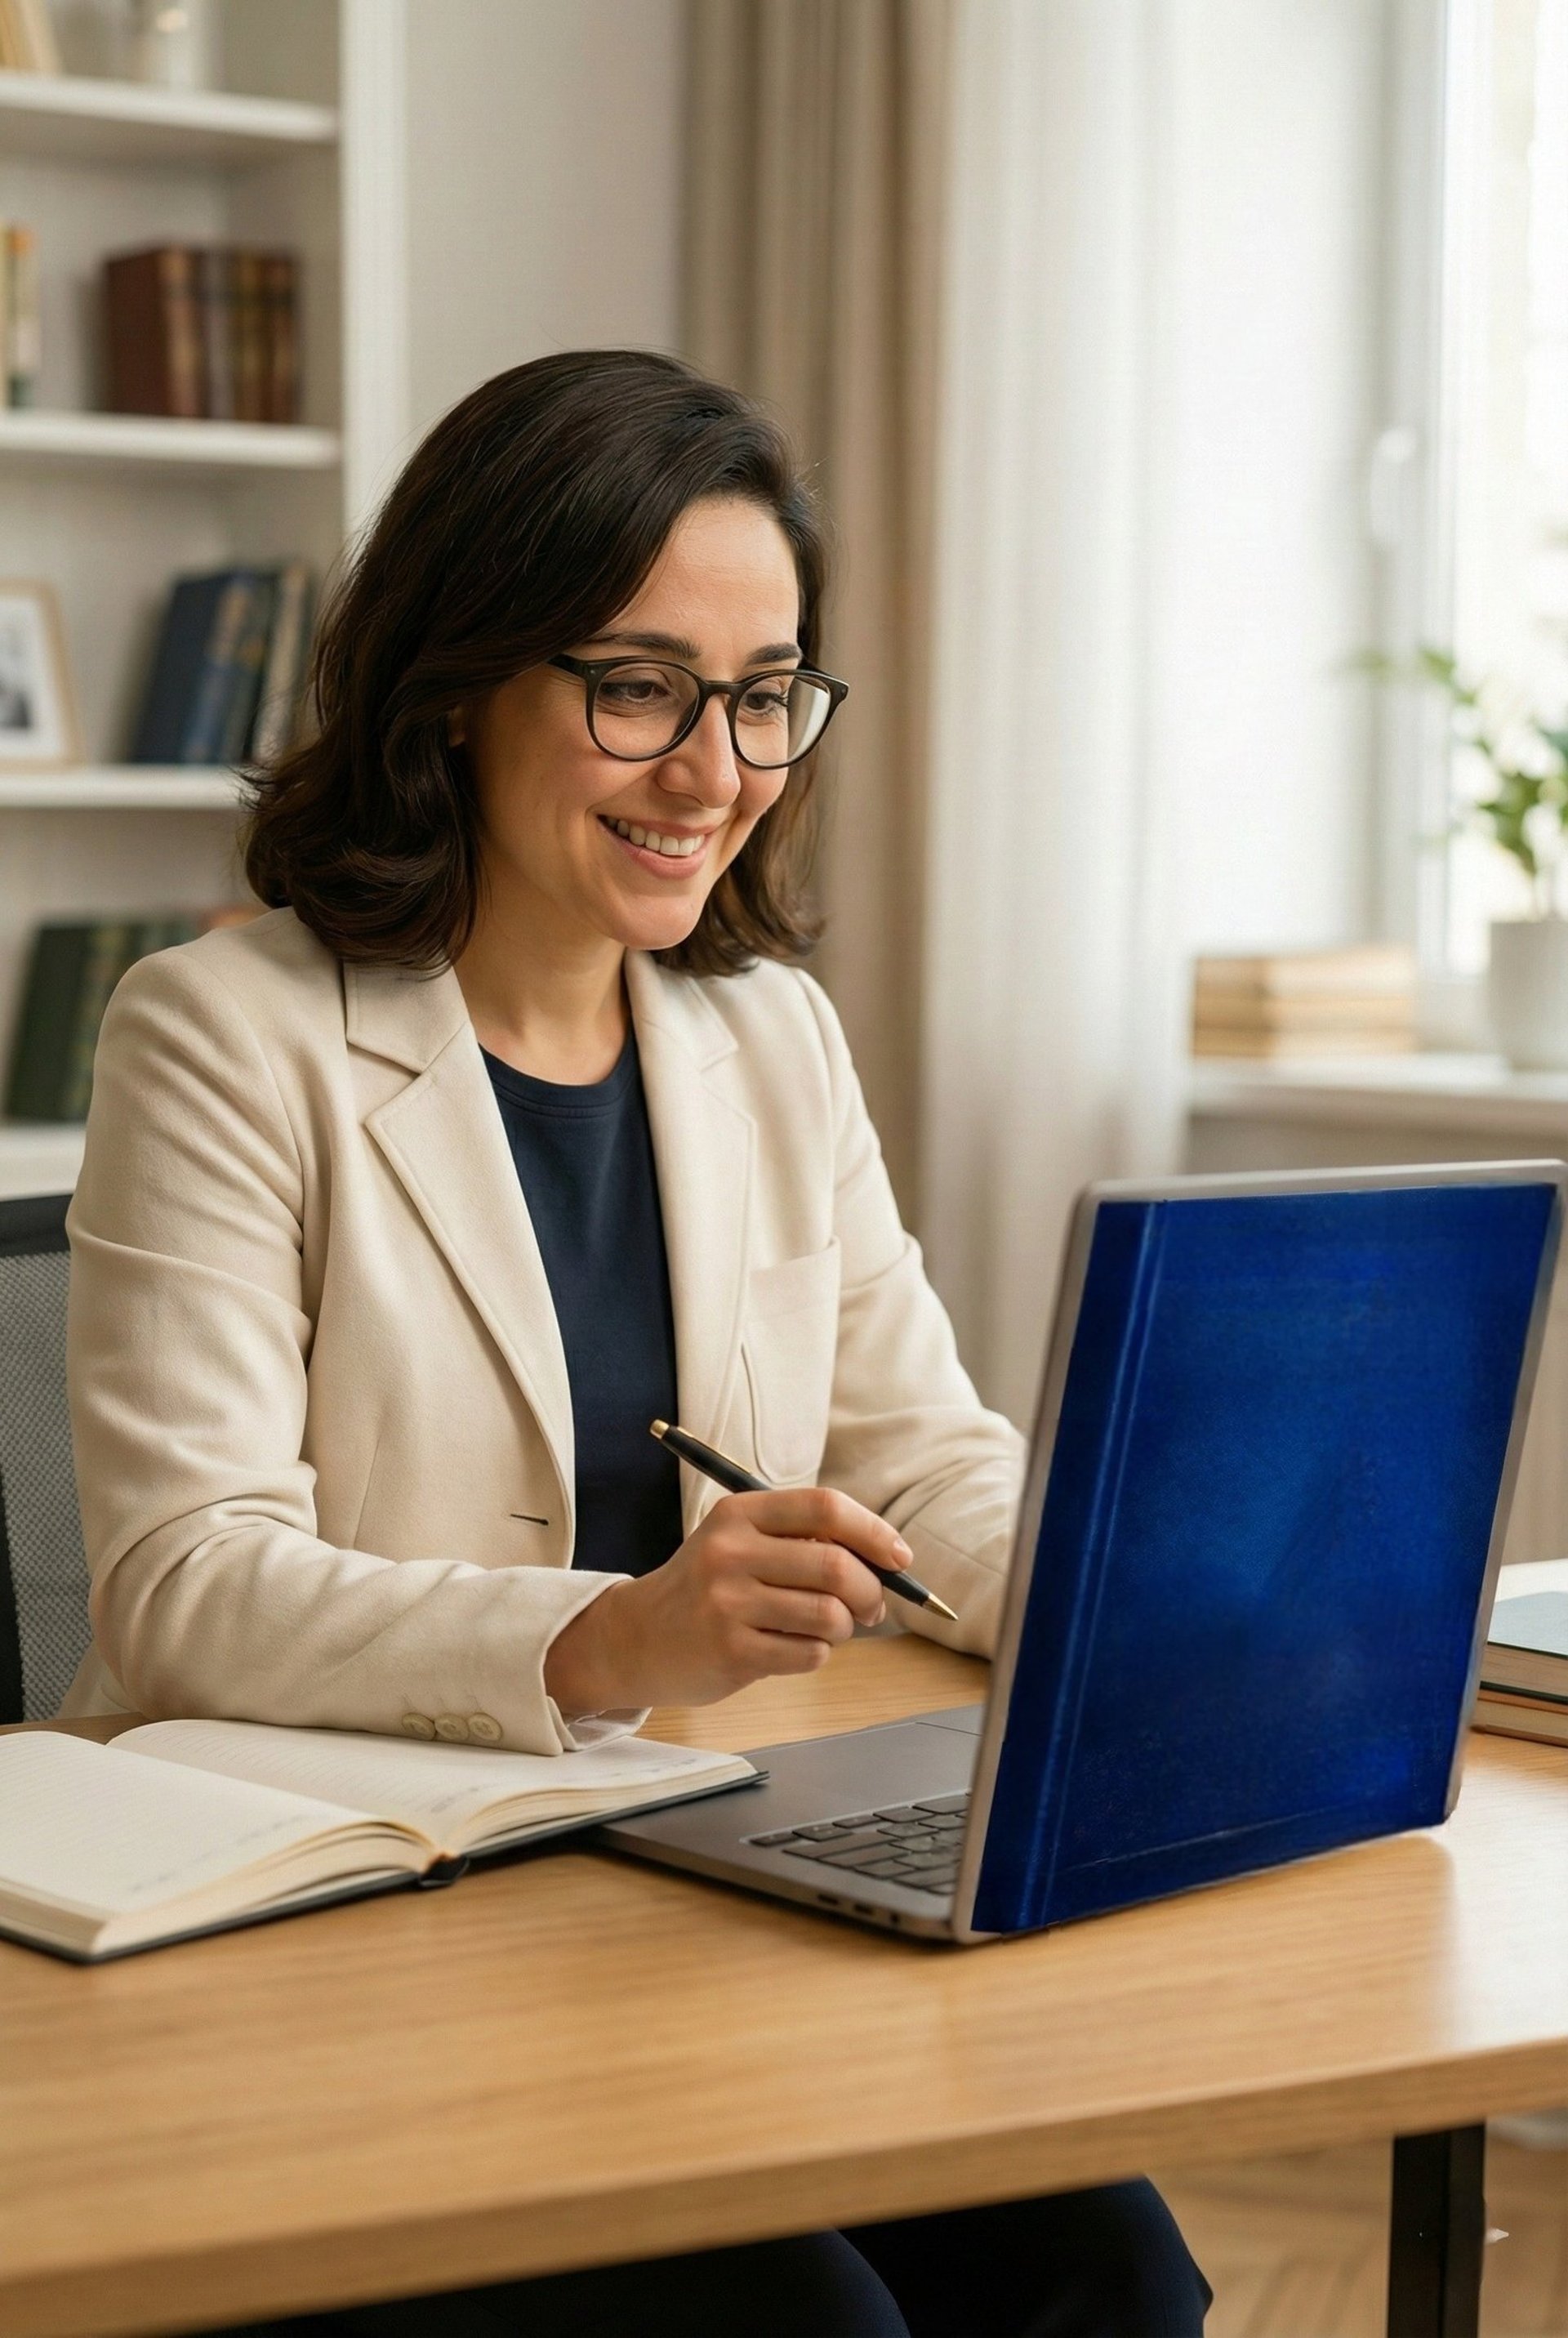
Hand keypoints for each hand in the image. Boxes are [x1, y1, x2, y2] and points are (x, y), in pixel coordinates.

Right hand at [542, 1487, 913, 1715]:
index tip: (899, 1558)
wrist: (636, 1637)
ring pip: (830, 1616)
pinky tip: (791, 1648)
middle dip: (871, 1591)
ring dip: (845, 1628)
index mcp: (740, 1514)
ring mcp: (728, 1604)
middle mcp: (731, 1553)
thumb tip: (886, 1562)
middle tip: (872, 1607)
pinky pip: (809, 1654)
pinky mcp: (730, 1651)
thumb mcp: (739, 1542)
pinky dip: (817, 1654)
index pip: (825, 1508)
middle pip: (836, 1566)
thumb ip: (802, 1541)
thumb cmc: (707, 1587)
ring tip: (827, 1629)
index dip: (874, 1532)